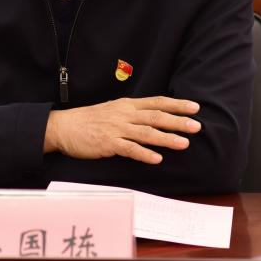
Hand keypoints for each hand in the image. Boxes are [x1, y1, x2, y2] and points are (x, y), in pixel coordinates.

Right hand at [44, 96, 200, 164]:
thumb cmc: (90, 120)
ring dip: (166, 138)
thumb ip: (133, 114)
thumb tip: (155, 118)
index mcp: (128, 105)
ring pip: (146, 132)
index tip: (195, 107)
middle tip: (196, 126)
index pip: (157, 102)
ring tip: (184, 144)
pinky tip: (157, 159)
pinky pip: (129, 149)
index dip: (177, 104)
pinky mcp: (108, 143)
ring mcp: (116, 128)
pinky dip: (144, 154)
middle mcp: (125, 114)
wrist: (64, 127)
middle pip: (156, 116)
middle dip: (178, 121)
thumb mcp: (114, 110)